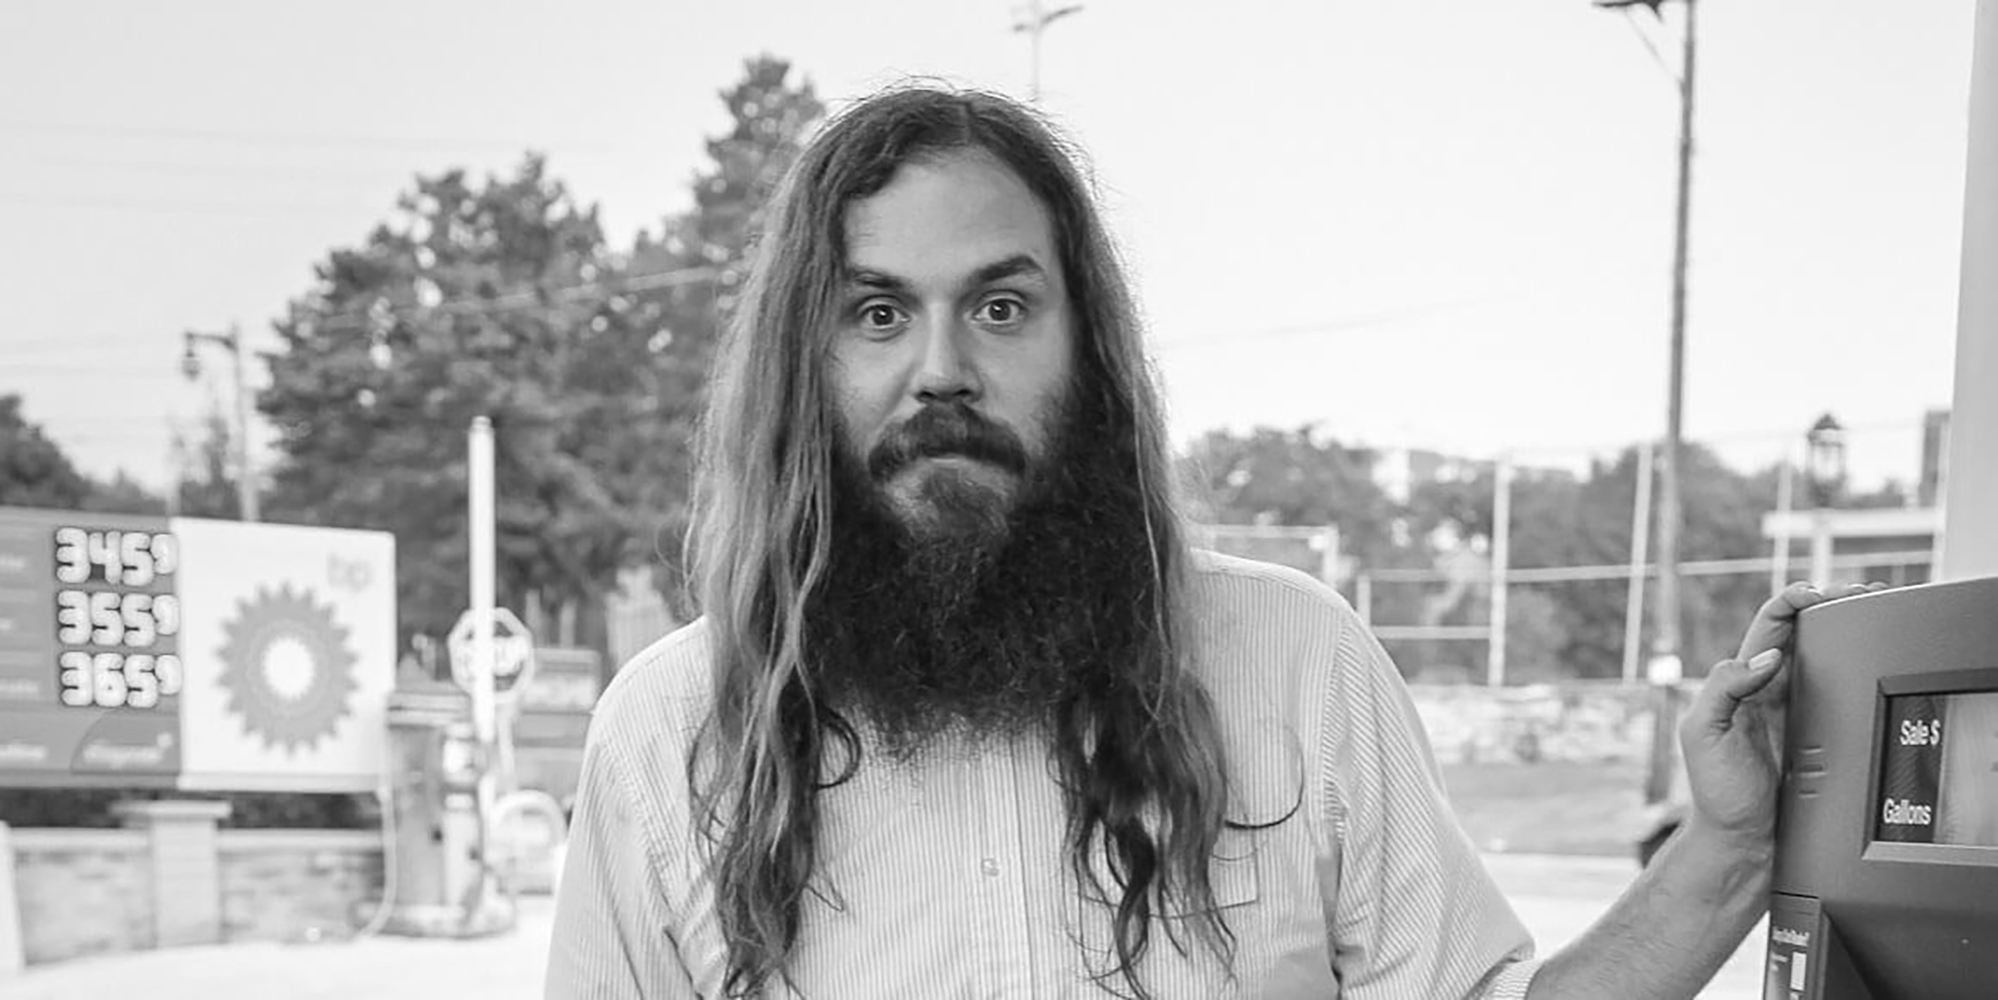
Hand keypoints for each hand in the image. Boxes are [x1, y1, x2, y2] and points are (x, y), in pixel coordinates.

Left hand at [1680, 581, 1885, 845]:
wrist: (1742, 839)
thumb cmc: (1715, 790)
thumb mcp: (1702, 732)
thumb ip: (1724, 687)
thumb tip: (1766, 657)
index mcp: (1739, 680)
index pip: (1768, 625)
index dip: (1791, 601)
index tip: (1817, 593)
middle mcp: (1767, 688)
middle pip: (1801, 632)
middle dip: (1828, 604)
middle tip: (1859, 592)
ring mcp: (1794, 709)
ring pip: (1823, 657)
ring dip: (1846, 630)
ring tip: (1870, 607)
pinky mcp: (1818, 733)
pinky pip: (1839, 691)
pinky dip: (1855, 668)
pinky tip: (1870, 656)